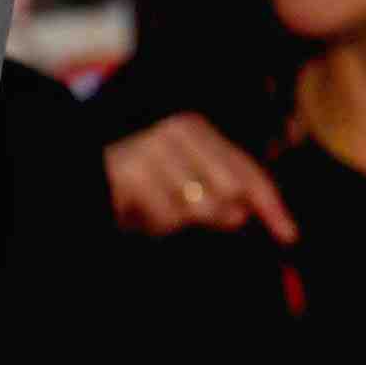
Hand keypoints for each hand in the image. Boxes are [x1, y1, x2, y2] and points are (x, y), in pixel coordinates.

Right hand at [104, 112, 295, 241]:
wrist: (76, 178)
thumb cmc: (137, 184)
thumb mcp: (185, 182)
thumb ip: (221, 192)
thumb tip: (249, 216)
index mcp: (194, 129)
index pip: (247, 172)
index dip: (272, 206)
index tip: (289, 235)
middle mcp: (174, 132)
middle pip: (229, 192)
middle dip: (219, 215)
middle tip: (197, 219)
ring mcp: (151, 151)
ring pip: (197, 208)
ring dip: (178, 221)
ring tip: (155, 210)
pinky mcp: (131, 175)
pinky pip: (165, 218)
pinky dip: (154, 226)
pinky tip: (137, 213)